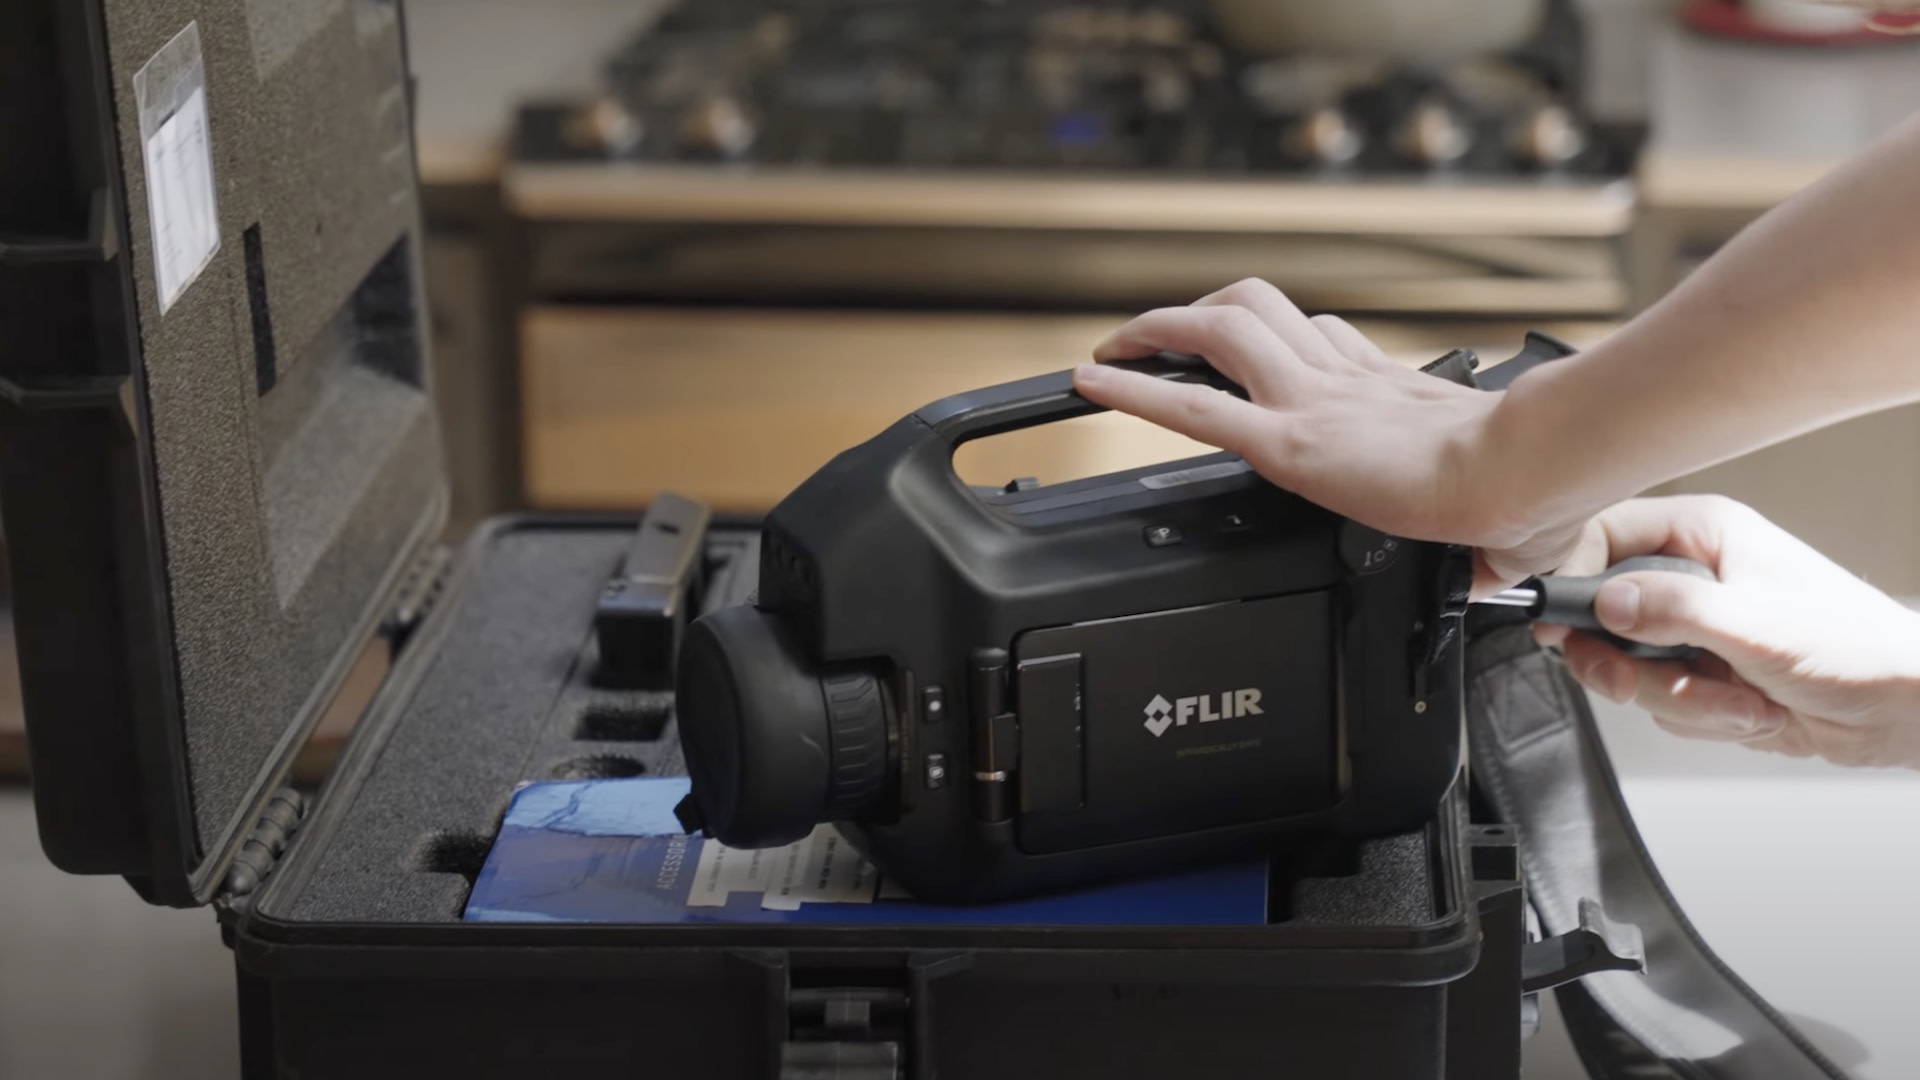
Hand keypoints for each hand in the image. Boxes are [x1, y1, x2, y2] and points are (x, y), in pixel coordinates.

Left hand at [1071, 278, 1586, 593]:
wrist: (1530, 475)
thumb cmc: (1535, 488)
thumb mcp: (1510, 514)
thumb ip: (1490, 541)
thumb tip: (1496, 577)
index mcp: (1390, 393)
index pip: (1321, 340)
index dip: (1280, 338)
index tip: (1249, 353)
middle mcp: (1343, 381)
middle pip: (1257, 309)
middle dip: (1201, 314)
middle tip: (1161, 336)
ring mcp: (1311, 402)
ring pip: (1219, 329)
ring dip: (1158, 328)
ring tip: (1116, 346)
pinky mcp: (1290, 441)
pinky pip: (1192, 406)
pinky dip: (1132, 390)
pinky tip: (1092, 382)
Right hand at [1541, 495, 1919, 769]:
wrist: (1904, 710)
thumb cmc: (1857, 649)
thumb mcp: (1756, 624)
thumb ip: (1673, 609)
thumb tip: (1603, 603)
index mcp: (1702, 535)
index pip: (1601, 537)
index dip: (1572, 580)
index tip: (1563, 624)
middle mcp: (1691, 576)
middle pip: (1601, 614)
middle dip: (1627, 663)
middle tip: (1638, 680)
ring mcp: (1694, 628)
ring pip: (1628, 668)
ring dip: (1680, 699)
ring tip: (1738, 699)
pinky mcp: (1702, 673)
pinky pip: (1660, 702)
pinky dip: (1702, 718)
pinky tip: (1749, 710)